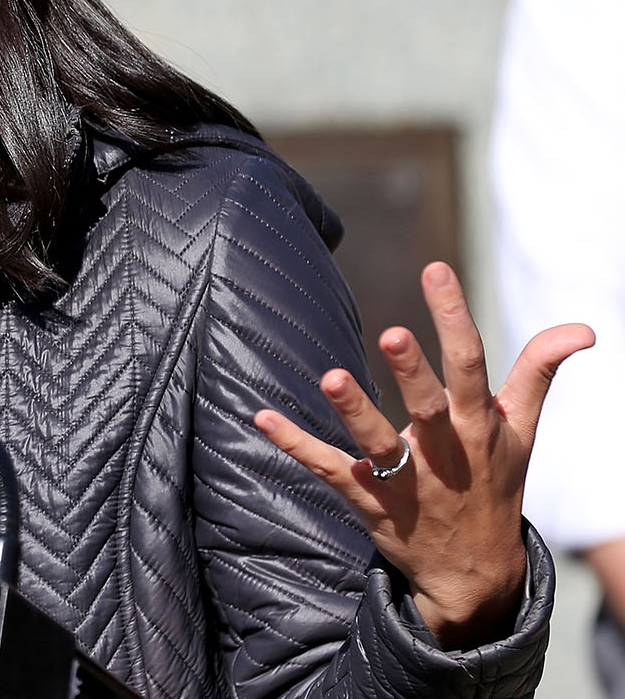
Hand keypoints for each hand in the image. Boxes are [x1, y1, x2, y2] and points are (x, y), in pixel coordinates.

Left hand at [253, 262, 592, 648]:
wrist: (475, 574)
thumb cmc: (493, 484)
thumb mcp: (520, 432)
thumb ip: (537, 374)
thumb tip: (581, 328)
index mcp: (478, 429)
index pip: (471, 367)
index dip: (454, 318)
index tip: (436, 271)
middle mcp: (444, 455)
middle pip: (428, 410)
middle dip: (413, 375)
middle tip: (393, 334)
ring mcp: (407, 484)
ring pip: (378, 447)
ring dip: (355, 412)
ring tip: (330, 376)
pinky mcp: (371, 505)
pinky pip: (330, 472)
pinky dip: (295, 445)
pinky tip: (263, 416)